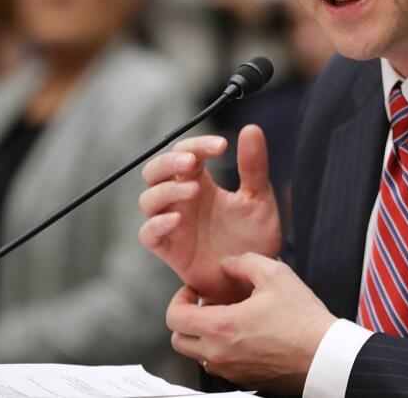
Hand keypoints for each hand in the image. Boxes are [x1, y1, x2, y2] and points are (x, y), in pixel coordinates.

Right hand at [139, 125, 280, 302]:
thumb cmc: (253, 239)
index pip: (186, 152)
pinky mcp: (170, 250)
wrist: (254, 280)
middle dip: (168, 162)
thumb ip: (254, 166)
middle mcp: (182, 200)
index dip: (198, 144)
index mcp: (201, 182)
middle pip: (155, 171)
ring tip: (193, 189)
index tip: (221, 146)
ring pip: (148, 199)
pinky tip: (176, 219)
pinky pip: (148, 234)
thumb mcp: (259, 199)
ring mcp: (173, 224)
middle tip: (192, 161)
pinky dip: (156, 224)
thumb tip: (252, 128)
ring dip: (166, 190)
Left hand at [166, 253, 336, 393]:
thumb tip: (229, 263)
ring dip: (203, 336)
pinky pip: (220, 366)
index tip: (194, 292)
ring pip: (198, 355)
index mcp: (221, 327)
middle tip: (205, 305)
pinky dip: (222, 350)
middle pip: (179, 340)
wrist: (325, 355)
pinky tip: (244, 334)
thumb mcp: (275, 275)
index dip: (179, 299)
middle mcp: (219, 354)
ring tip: (226, 319)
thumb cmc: (303, 320)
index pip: (174, 318)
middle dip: (186, 319)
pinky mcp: (245, 380)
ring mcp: (231, 371)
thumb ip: (244, 262)